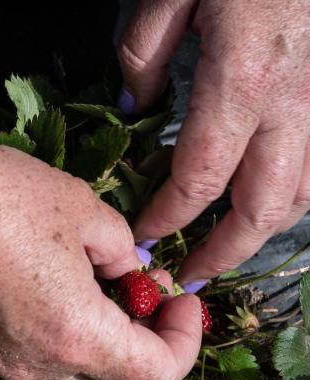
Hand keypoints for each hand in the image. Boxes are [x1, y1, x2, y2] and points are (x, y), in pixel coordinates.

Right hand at [0, 124, 201, 379]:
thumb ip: (124, 254)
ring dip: (92, 346)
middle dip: (140, 342)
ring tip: (88, 292)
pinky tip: (37, 293)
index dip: (183, 339)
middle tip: (139, 291)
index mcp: (75, 334)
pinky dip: (49, 341)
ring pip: (65, 376)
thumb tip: (129, 275)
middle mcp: (35, 367)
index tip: (178, 298)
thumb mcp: (84, 209)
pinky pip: (24, 363)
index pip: (157, 372)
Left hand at [119, 0, 309, 288]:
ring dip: (263, 228)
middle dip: (225, 251)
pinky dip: (293, 194)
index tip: (144, 239)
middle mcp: (292, 103)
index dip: (171, 217)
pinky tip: (263, 201)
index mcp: (242, 82)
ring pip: (305, 190)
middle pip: (265, 204)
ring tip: (223, 247)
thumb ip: (144, 53)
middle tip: (190, 276)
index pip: (202, 177)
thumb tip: (134, 106)